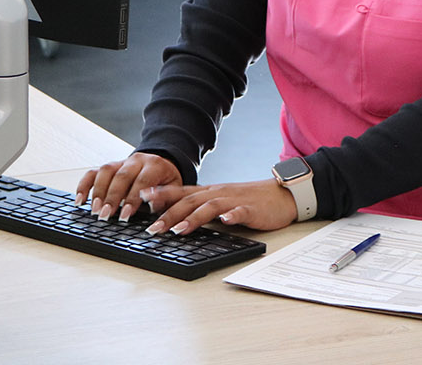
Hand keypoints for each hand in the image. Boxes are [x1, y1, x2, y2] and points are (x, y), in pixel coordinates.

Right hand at [76, 152, 181, 221]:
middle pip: (121, 176)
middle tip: (106, 215)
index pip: (142, 180)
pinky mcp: (109, 167)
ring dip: (98, 192)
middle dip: (112, 197)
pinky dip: (84, 185)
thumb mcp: (173, 189)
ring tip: (94, 210)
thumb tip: (153, 208)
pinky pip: (93, 172)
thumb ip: (164, 199)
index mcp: (155, 165)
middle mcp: (136, 160)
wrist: (162, 163)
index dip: (133, 198)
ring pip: (106, 171)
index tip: (125, 215)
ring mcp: (121, 162)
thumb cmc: (166, 181)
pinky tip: (80, 200)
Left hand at [138, 178, 298, 235]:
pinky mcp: (251, 209)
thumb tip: (175, 219)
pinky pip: (241, 211)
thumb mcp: (221, 201)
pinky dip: (232, 215)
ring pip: (209, 207)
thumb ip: (201, 208)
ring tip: (179, 230)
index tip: (140, 198)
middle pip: (189, 201)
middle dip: (169, 214)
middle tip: (152, 229)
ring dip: (193, 218)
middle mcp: (218, 193)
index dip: (161, 194)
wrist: (281, 194)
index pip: (181, 192)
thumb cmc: (249, 200)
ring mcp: (234, 200)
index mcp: (210, 192)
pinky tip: (226, 221)